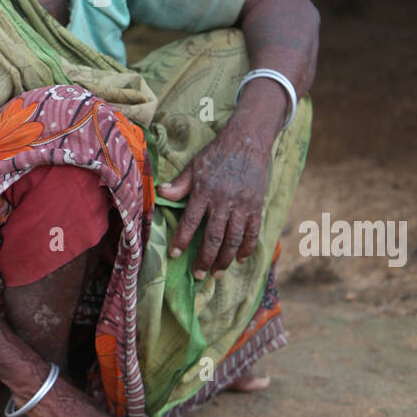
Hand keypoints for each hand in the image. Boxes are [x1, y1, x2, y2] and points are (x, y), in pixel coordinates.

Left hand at [156, 127, 268, 276]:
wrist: (248, 141)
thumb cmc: (217, 154)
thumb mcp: (194, 166)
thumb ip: (179, 184)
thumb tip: (160, 193)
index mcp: (204, 192)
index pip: (190, 222)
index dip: (182, 240)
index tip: (174, 254)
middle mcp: (223, 202)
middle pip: (213, 238)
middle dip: (205, 260)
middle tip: (198, 275)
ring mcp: (242, 206)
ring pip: (233, 240)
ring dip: (225, 260)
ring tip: (217, 273)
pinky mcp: (256, 206)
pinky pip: (252, 232)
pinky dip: (246, 248)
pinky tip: (240, 258)